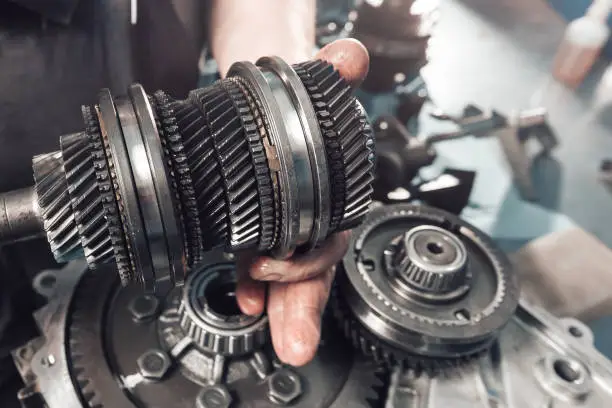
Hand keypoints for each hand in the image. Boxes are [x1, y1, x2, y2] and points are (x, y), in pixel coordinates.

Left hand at [235, 38, 368, 366]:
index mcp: (335, 193)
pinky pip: (263, 265)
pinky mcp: (260, 227)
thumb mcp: (311, 85)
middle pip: (313, 269)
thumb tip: (349, 56)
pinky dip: (254, 283)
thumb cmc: (296, 106)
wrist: (273, 104)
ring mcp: (287, 226)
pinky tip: (244, 294)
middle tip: (291, 337)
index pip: (332, 238)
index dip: (309, 259)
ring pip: (288, 275)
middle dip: (300, 303)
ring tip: (257, 315)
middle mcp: (315, 216)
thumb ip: (332, 73)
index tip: (272, 264)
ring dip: (277, 302)